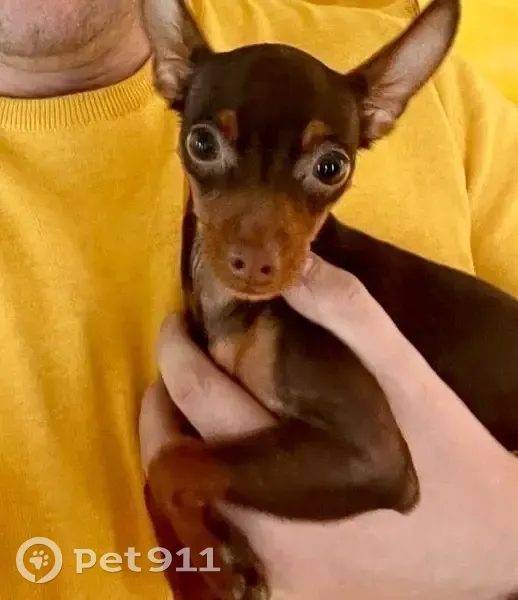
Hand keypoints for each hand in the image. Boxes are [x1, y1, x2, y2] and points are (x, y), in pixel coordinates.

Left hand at [140, 253, 517, 599]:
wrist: (496, 543)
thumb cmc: (449, 454)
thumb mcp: (407, 376)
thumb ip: (349, 314)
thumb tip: (292, 264)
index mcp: (293, 467)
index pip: (202, 398)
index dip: (177, 351)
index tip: (179, 323)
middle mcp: (270, 531)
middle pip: (175, 458)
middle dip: (164, 400)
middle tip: (178, 363)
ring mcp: (272, 574)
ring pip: (186, 502)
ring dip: (177, 446)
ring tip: (188, 408)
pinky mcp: (286, 595)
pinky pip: (215, 542)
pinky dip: (203, 493)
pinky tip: (221, 462)